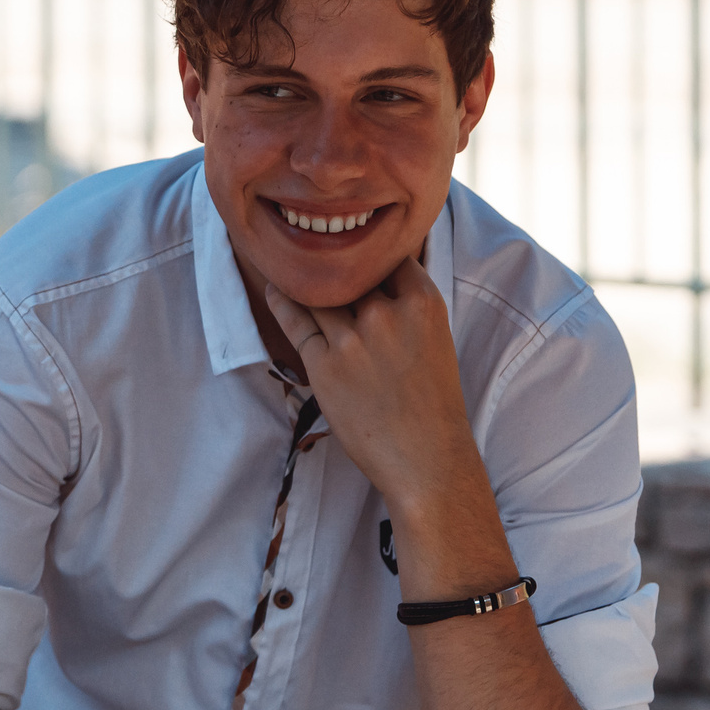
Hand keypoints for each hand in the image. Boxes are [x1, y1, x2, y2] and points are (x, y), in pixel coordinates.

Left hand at [262, 259, 478, 523]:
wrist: (425, 460)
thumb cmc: (432, 403)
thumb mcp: (435, 339)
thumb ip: (408, 304)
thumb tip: (378, 275)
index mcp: (424, 304)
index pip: (388, 256)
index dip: (370, 253)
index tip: (354, 249)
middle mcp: (387, 315)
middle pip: (349, 272)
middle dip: (336, 268)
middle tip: (316, 252)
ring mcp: (353, 340)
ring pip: (318, 293)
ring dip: (304, 281)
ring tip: (286, 265)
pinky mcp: (324, 365)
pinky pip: (295, 321)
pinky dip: (282, 302)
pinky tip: (274, 289)